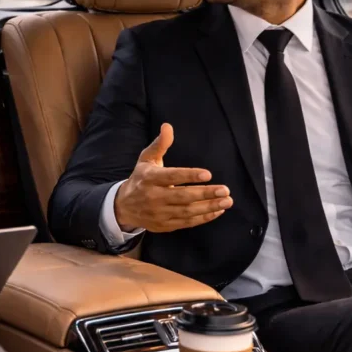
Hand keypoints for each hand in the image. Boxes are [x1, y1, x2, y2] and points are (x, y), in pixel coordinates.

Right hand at [114, 123, 232, 232]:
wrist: (124, 207)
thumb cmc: (141, 179)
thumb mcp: (146, 159)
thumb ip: (160, 144)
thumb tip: (168, 126)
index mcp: (149, 178)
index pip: (171, 177)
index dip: (189, 176)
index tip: (208, 174)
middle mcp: (153, 197)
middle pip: (182, 196)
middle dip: (205, 194)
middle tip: (225, 190)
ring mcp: (159, 213)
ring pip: (187, 211)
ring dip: (209, 207)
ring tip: (227, 201)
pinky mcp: (165, 225)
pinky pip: (186, 222)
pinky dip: (203, 218)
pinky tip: (217, 211)